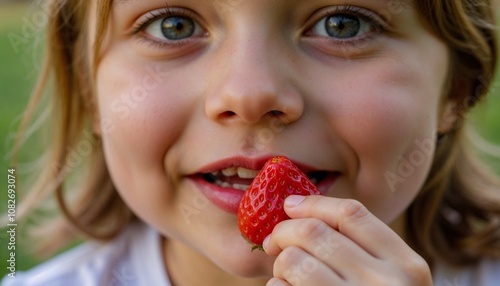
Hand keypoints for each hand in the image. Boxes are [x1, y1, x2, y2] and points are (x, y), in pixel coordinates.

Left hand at [263, 195, 431, 285]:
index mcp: (407, 265)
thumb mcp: (391, 280)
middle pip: (315, 233)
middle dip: (283, 231)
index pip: (352, 214)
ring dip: (279, 263)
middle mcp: (386, 284)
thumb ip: (362, 249)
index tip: (289, 206)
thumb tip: (297, 211)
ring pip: (294, 261)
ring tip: (284, 272)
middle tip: (272, 240)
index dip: (313, 204)